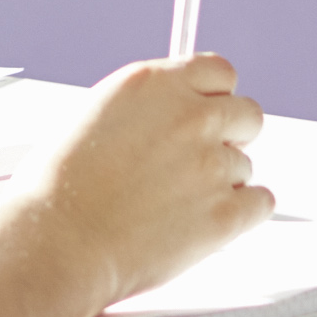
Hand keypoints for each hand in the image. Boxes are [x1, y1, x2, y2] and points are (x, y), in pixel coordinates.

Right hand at [0, 55, 268, 316]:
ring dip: (221, 183)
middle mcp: (188, 116)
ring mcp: (210, 164)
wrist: (56, 244)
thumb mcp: (94, 117)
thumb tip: (170, 115)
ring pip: (245, 166)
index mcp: (153, 84)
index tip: (206, 114)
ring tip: (175, 206)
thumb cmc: (58, 191)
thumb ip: (145, 110)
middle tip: (198, 163)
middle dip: (228, 137)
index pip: (219, 72)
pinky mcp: (224, 213)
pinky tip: (206, 222)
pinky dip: (241, 215)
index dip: (213, 97)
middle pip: (247, 115)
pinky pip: (260, 203)